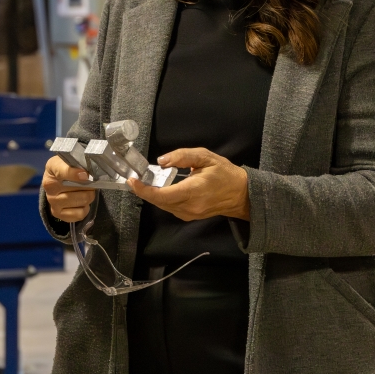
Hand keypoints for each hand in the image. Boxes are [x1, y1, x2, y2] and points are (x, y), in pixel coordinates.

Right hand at [43, 155, 95, 223]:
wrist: (58, 181)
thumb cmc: (67, 168)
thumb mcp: (70, 160)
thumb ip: (78, 164)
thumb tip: (85, 175)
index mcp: (52, 169)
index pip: (64, 171)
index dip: (76, 174)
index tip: (85, 174)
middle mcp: (50, 187)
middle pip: (78, 188)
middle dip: (89, 185)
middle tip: (88, 183)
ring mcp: (53, 202)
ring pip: (82, 201)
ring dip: (89, 196)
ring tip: (85, 192)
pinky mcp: (58, 214)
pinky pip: (79, 214)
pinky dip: (85, 209)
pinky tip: (81, 203)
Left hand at [128, 148, 249, 221]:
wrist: (241, 194)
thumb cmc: (225, 173)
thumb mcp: (206, 157)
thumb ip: (183, 156)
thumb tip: (162, 161)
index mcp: (194, 191)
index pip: (163, 195)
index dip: (145, 190)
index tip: (133, 181)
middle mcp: (190, 207)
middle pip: (159, 202)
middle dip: (145, 192)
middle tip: (135, 179)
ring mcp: (189, 214)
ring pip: (163, 206)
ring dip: (152, 196)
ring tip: (145, 183)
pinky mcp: (189, 217)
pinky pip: (170, 208)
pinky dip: (162, 199)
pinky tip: (160, 190)